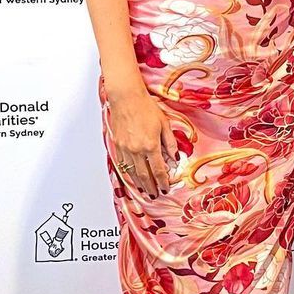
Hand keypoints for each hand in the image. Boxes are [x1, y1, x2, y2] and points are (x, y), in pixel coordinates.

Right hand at [108, 85, 179, 199]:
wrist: (126, 98)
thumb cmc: (146, 107)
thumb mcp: (164, 124)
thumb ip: (170, 143)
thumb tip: (175, 158)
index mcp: (151, 145)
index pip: (159, 170)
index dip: (163, 181)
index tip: (165, 188)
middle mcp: (137, 150)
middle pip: (145, 175)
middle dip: (151, 187)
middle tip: (155, 194)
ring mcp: (125, 148)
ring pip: (132, 172)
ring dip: (139, 183)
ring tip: (145, 190)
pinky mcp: (117, 145)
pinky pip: (123, 163)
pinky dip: (129, 173)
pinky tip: (133, 176)